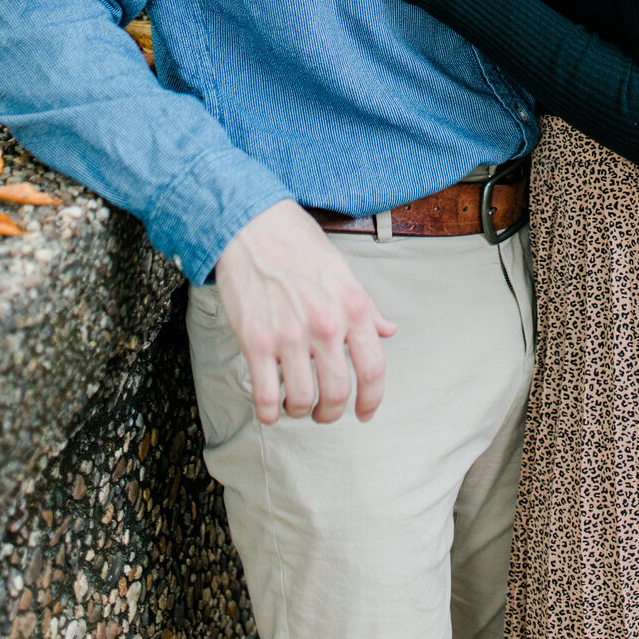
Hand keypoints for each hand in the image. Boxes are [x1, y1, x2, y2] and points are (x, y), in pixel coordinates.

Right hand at [215, 199, 396, 425]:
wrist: (251, 226)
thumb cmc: (297, 244)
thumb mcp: (342, 271)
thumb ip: (366, 307)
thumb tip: (387, 331)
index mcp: (352, 306)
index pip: (373, 369)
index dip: (371, 400)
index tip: (364, 412)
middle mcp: (324, 324)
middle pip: (338, 393)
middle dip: (332, 412)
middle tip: (325, 412)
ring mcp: (289, 335)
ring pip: (303, 400)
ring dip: (302, 411)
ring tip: (297, 404)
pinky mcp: (255, 342)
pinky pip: (267, 396)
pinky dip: (271, 413)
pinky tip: (272, 409)